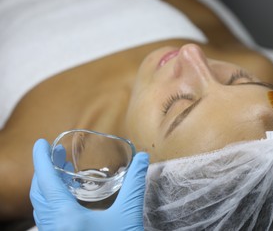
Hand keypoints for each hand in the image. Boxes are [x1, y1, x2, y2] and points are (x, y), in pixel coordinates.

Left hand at [30, 139, 148, 230]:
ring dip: (46, 184)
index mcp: (66, 218)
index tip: (42, 143)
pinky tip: (65, 196)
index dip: (42, 159)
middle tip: (55, 152)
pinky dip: (50, 199)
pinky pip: (47, 216)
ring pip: (40, 206)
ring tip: (60, 170)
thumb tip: (141, 156)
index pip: (46, 182)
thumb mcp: (128, 214)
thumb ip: (134, 183)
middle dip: (44, 169)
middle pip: (38, 192)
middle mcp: (54, 227)